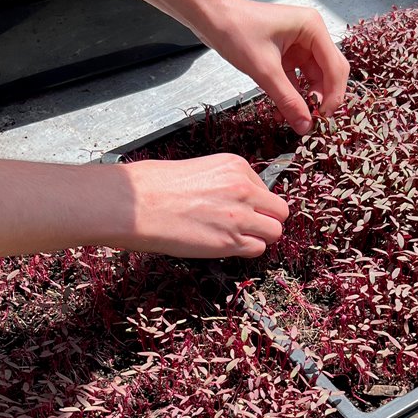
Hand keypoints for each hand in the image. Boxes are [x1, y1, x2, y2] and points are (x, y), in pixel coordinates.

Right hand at [123, 154, 289, 257]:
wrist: (137, 204)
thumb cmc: (156, 187)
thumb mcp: (201, 170)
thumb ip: (227, 183)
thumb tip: (241, 201)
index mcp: (236, 166)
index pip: (266, 189)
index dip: (255, 203)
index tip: (240, 209)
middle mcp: (243, 189)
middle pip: (280, 211)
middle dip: (266, 220)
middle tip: (247, 227)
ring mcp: (240, 216)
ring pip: (275, 232)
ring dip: (259, 237)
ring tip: (236, 238)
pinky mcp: (230, 242)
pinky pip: (257, 250)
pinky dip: (246, 251)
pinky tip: (226, 246)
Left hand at [198, 0, 349, 133]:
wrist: (210, 17)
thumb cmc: (235, 30)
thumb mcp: (264, 70)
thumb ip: (287, 100)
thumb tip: (305, 125)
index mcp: (312, 28)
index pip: (336, 67)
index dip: (333, 95)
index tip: (323, 119)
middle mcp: (310, 34)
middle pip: (328, 73)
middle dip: (321, 98)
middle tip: (313, 122)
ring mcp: (298, 44)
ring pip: (313, 78)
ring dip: (305, 100)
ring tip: (296, 119)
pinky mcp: (286, 54)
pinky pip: (297, 79)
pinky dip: (292, 95)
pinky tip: (284, 111)